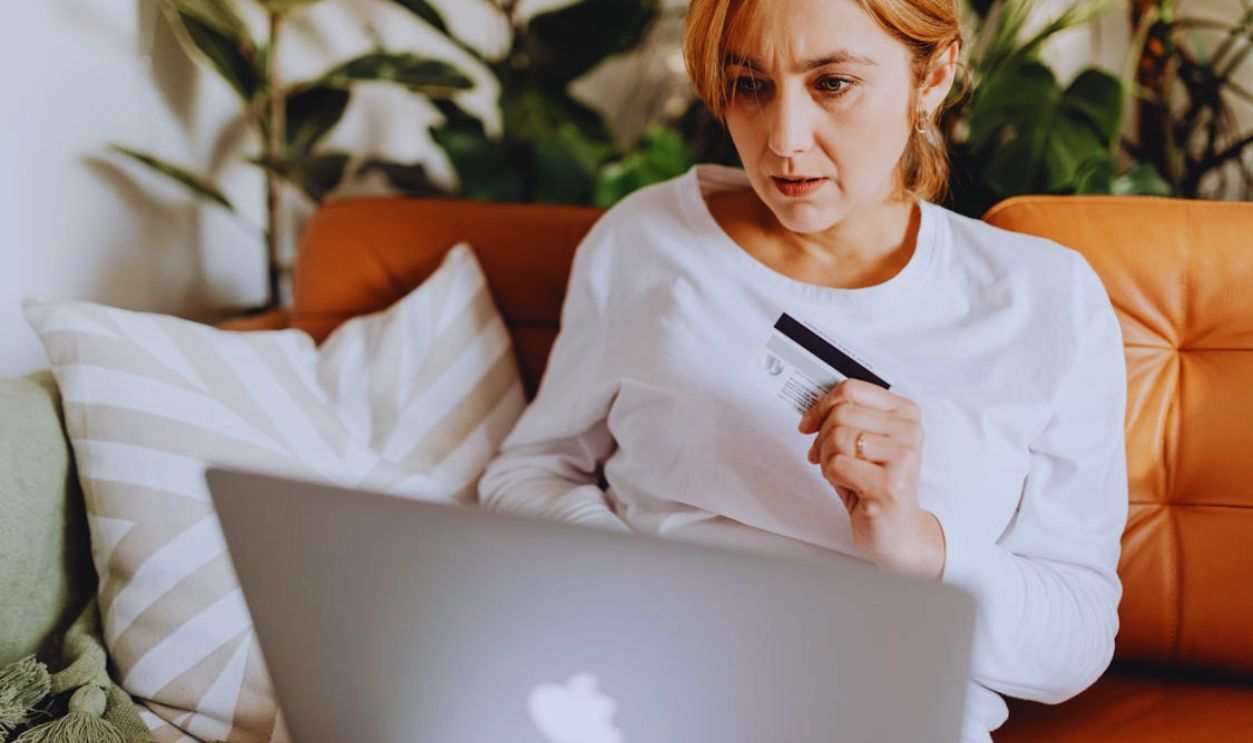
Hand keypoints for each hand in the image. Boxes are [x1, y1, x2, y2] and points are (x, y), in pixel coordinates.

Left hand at [797, 379, 944, 578]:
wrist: (898, 531)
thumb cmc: (879, 486)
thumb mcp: (867, 443)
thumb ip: (848, 419)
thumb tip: (812, 408)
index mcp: (905, 414)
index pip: (852, 389)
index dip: (822, 405)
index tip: (809, 422)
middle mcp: (909, 432)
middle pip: (842, 413)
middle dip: (821, 436)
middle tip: (822, 455)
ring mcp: (902, 458)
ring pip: (838, 437)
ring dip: (826, 457)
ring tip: (838, 471)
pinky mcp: (889, 484)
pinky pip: (838, 465)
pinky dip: (832, 475)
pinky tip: (847, 484)